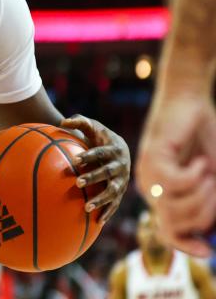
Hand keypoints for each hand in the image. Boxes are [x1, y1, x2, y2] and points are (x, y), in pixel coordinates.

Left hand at [61, 115, 129, 223]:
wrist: (118, 147)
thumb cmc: (99, 136)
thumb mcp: (91, 126)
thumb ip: (78, 121)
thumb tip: (62, 122)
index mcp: (114, 149)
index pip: (100, 153)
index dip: (88, 156)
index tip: (75, 159)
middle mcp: (121, 165)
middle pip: (107, 172)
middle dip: (93, 177)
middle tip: (77, 182)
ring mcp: (122, 180)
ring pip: (113, 191)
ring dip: (101, 199)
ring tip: (86, 207)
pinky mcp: (121, 191)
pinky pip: (115, 204)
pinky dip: (108, 212)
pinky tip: (98, 222)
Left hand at [136, 93, 215, 255]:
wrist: (191, 104)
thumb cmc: (204, 139)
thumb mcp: (213, 178)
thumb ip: (212, 204)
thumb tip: (210, 233)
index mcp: (164, 196)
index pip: (168, 233)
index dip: (187, 247)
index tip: (209, 251)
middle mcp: (151, 189)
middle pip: (178, 225)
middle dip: (206, 212)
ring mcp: (147, 174)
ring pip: (176, 207)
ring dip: (203, 194)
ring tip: (208, 171)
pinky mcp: (150, 159)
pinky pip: (174, 183)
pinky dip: (195, 175)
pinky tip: (200, 161)